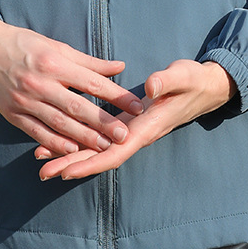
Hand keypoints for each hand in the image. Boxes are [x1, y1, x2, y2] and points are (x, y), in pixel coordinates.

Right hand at [0, 15, 144, 156]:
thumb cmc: (25, 45)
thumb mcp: (57, 46)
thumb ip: (89, 62)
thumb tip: (119, 67)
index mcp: (54, 62)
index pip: (93, 83)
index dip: (117, 96)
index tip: (137, 106)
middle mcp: (41, 82)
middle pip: (78, 106)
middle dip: (104, 123)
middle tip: (125, 135)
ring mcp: (26, 100)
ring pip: (60, 123)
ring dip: (84, 137)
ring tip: (105, 147)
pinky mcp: (14, 114)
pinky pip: (38, 132)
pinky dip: (55, 143)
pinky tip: (72, 150)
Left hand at [36, 59, 235, 180]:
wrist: (205, 88)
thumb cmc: (193, 81)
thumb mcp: (181, 76)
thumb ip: (165, 81)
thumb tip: (149, 87)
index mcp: (147, 127)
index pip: (115, 152)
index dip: (91, 162)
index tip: (67, 171)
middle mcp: (136, 134)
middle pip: (100, 157)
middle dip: (72, 165)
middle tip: (43, 172)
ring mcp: (131, 131)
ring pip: (97, 150)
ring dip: (71, 156)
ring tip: (43, 161)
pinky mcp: (126, 124)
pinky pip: (100, 138)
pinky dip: (80, 142)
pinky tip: (59, 141)